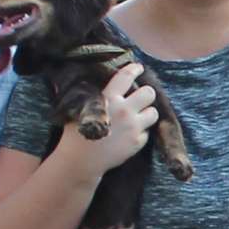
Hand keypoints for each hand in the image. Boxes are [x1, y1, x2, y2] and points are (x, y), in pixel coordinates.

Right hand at [61, 60, 160, 174]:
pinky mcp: (137, 143)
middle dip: (145, 94)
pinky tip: (130, 134)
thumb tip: (92, 80)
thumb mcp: (79, 108)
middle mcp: (124, 110)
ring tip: (138, 116)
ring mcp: (133, 127)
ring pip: (153, 113)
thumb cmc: (75, 134)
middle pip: (148, 93)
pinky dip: (141, 132)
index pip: (126, 76)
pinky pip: (147, 132)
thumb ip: (91, 94)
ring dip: (147, 113)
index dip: (135, 69)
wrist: (80, 161)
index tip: (139, 67)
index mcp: (109, 98)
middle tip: (139, 98)